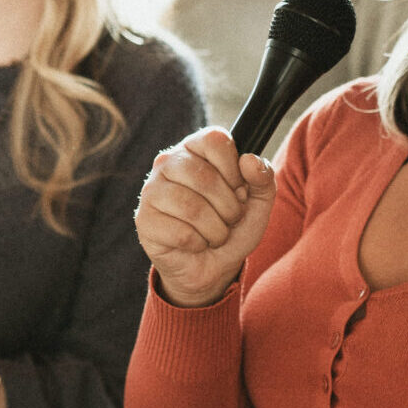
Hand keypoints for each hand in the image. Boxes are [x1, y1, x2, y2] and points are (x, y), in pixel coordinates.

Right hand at [134, 127, 275, 307]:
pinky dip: (198, 244)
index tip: (238, 188)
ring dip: (216, 230)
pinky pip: (181, 233)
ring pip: (192, 208)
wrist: (211, 267)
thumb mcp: (258, 203)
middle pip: (204, 177)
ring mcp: (151, 191)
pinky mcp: (144, 220)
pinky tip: (195, 243)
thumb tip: (249, 160)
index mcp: (194, 149)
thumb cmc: (232, 227)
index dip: (234, 169)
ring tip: (215, 234)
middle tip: (229, 218)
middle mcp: (168, 163)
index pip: (214, 140)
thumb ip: (263, 178)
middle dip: (228, 207)